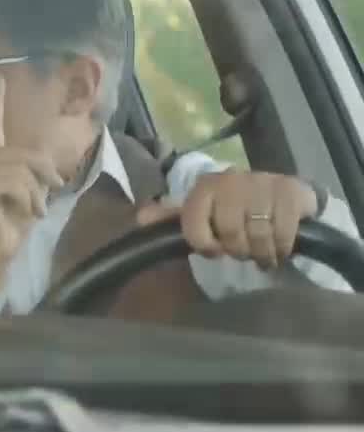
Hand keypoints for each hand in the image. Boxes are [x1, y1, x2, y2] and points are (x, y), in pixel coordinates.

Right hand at [0, 74, 64, 289]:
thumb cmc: (10, 227)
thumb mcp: (29, 196)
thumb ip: (35, 177)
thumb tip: (51, 173)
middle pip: (22, 152)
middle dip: (44, 169)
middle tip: (54, 186)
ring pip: (22, 168)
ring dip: (36, 192)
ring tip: (35, 210)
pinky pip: (16, 181)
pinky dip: (29, 199)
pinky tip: (25, 213)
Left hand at [136, 170, 317, 269]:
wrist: (282, 193)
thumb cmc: (235, 209)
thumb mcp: (202, 212)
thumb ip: (172, 217)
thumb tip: (141, 218)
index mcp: (205, 187)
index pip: (194, 224)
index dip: (204, 244)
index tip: (214, 251)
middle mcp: (231, 180)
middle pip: (230, 233)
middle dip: (237, 250)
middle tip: (244, 251)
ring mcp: (263, 183)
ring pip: (258, 235)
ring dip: (261, 252)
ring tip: (263, 252)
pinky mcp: (290, 190)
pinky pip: (283, 232)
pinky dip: (282, 247)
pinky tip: (281, 247)